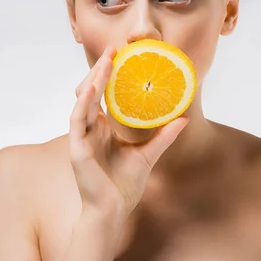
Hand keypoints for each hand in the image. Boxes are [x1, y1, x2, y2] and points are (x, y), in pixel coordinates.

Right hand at [68, 46, 188, 220]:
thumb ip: (164, 136)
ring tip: (107, 61)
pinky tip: (93, 87)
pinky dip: (84, 102)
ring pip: (83, 100)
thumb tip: (184, 118)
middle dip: (101, 69)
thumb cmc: (125, 185)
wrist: (114, 210)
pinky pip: (78, 120)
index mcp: (103, 129)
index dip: (110, 75)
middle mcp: (91, 129)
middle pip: (91, 92)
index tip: (122, 55)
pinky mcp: (77, 148)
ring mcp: (82, 137)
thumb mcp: (149, 154)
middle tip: (114, 49)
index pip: (103, 95)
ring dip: (93, 79)